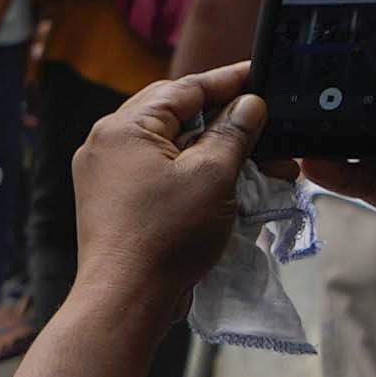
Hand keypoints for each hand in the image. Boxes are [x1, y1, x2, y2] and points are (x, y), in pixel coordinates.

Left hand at [63, 67, 269, 298]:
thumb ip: (233, 133)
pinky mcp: (117, 203)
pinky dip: (197, 176)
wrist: (126, 300)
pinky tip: (234, 183)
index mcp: (123, 128)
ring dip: (219, 154)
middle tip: (268, 124)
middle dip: (227, 122)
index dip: (228, 82)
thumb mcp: (212, 177)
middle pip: (177, 117)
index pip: (184, 89)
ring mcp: (108, 175)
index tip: (260, 76)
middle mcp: (107, 145)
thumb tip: (248, 104)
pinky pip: (162, 175)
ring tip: (266, 164)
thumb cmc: (166, 236)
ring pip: (173, 149)